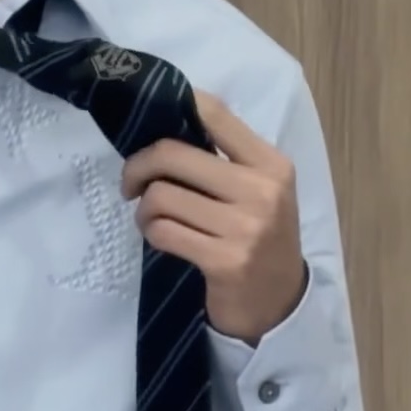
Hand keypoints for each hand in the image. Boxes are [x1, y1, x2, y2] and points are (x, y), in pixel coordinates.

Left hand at [119, 91, 306, 343]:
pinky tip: (160, 237)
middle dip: (138, 167)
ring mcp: (245, 228)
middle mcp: (262, 190)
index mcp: (270, 163)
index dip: (171, 107)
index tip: (149, 128)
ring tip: (152, 217)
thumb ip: (223, 157)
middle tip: (131, 183)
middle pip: (172, 154)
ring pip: (160, 196)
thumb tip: (162, 124)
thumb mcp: (257, 190)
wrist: (279, 303)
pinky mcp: (225, 261)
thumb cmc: (260, 237)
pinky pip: (162, 232)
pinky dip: (151, 233)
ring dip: (144, 209)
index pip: (213, 112)